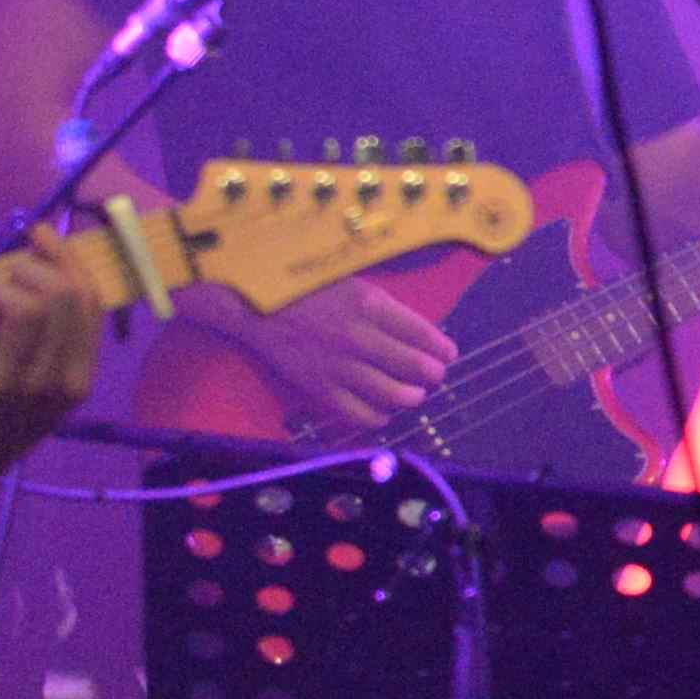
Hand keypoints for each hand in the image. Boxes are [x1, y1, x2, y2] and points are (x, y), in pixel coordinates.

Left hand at [0, 249, 106, 516]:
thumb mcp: (36, 381)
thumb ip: (50, 331)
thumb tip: (46, 252)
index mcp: (78, 380)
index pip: (90, 302)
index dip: (65, 258)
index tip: (40, 234)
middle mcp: (54, 389)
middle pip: (59, 296)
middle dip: (26, 269)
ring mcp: (9, 393)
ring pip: (20, 305)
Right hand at [185, 270, 456, 431]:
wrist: (252, 305)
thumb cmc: (305, 289)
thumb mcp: (351, 282)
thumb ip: (384, 307)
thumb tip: (420, 333)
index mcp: (371, 305)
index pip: (425, 335)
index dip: (443, 349)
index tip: (447, 354)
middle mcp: (360, 337)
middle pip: (417, 367)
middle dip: (434, 374)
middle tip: (434, 375)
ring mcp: (339, 366)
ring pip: (396, 394)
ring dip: (413, 397)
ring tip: (413, 394)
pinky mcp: (319, 389)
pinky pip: (362, 414)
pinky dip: (380, 416)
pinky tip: (383, 410)